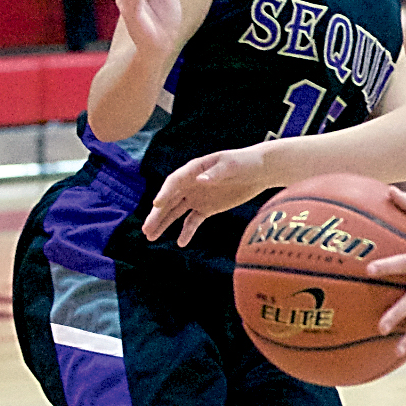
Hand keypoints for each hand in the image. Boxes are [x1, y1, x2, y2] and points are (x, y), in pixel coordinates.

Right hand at [142, 145, 275, 245]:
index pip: (174, 182)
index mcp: (193, 169)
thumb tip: (199, 180)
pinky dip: (187, 231)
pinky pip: (192, 221)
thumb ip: (215, 173)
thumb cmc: (244, 162)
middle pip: (169, 200)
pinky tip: (181, 243)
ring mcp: (197, 196)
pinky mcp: (206, 208)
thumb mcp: (231, 165)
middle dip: (157, 215)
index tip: (156, 205)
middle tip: (146, 229)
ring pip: (175, 212)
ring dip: (163, 224)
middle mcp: (190, 183)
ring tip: (150, 237)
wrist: (259, 171)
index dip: (165, 193)